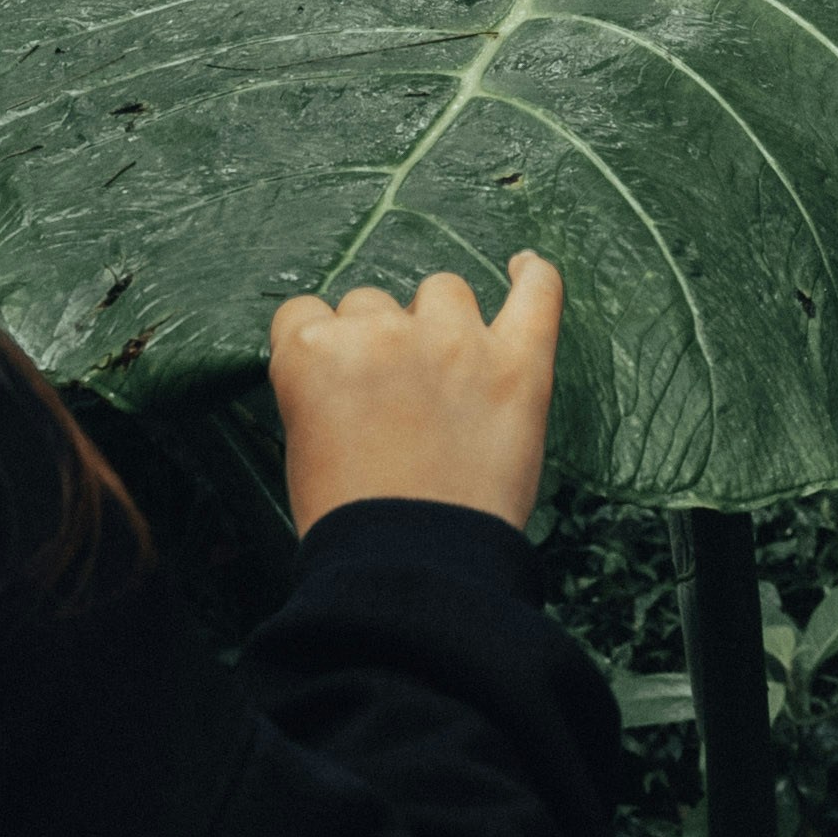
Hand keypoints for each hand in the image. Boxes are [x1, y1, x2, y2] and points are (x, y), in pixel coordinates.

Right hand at [268, 253, 563, 537]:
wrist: (414, 568)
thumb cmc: (351, 521)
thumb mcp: (301, 442)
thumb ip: (319, 386)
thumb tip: (348, 368)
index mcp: (312, 350)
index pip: (306, 313)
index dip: (322, 346)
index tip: (338, 380)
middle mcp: (377, 331)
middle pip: (372, 303)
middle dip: (380, 342)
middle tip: (396, 400)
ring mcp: (453, 341)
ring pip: (442, 290)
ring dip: (441, 319)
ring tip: (449, 370)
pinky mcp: (517, 363)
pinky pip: (536, 293)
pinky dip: (535, 277)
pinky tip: (526, 268)